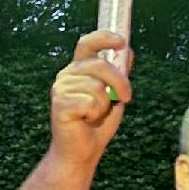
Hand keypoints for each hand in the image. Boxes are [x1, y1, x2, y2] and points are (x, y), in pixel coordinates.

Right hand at [48, 30, 130, 167]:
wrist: (82, 151)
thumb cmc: (97, 123)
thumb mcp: (114, 95)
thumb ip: (119, 74)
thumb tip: (128, 51)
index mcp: (79, 69)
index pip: (87, 43)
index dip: (104, 38)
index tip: (121, 41)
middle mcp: (67, 75)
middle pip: (100, 65)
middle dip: (120, 82)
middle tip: (126, 98)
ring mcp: (61, 88)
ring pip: (97, 87)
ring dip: (103, 105)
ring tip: (94, 115)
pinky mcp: (59, 104)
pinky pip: (90, 103)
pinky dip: (94, 115)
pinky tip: (85, 121)